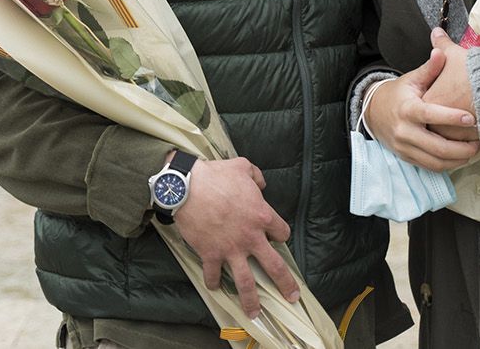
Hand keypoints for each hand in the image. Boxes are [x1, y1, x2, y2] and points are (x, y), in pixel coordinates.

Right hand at [171, 156, 298, 319]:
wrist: (187, 187)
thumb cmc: (216, 175)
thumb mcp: (243, 167)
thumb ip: (256, 176)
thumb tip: (261, 184)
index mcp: (261, 216)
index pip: (281, 232)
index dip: (280, 235)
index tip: (276, 237)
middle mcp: (250, 237)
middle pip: (275, 266)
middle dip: (286, 284)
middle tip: (292, 296)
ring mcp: (230, 249)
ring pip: (246, 282)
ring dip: (251, 300)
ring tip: (255, 313)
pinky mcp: (210, 254)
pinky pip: (213, 276)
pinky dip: (214, 283)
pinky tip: (215, 287)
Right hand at [365, 45, 479, 171]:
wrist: (373, 112)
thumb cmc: (398, 93)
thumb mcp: (412, 79)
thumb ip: (429, 69)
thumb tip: (441, 52)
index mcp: (407, 109)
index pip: (430, 115)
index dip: (451, 118)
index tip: (471, 118)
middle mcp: (405, 131)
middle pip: (437, 146)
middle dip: (462, 148)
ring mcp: (404, 147)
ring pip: (436, 161)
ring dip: (458, 159)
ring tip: (474, 150)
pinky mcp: (406, 157)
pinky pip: (430, 167)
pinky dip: (448, 165)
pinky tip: (461, 158)